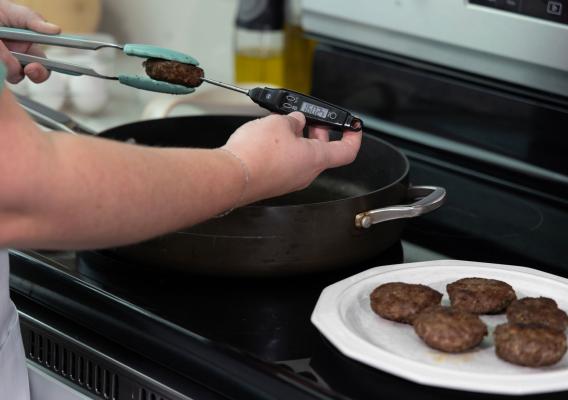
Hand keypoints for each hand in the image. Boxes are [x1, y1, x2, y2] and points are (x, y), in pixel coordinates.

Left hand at [0, 0, 59, 82]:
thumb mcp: (13, 12)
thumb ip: (33, 20)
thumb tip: (56, 30)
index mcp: (25, 46)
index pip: (44, 61)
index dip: (57, 67)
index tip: (72, 70)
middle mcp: (16, 58)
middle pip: (36, 73)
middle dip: (38, 72)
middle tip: (31, 68)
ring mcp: (4, 65)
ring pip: (16, 75)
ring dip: (12, 66)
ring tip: (2, 51)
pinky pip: (4, 74)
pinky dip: (3, 67)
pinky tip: (1, 60)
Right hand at [222, 112, 361, 204]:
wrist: (232, 177)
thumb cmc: (257, 155)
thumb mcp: (279, 123)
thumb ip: (293, 120)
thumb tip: (296, 121)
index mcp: (316, 158)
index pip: (347, 151)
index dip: (354, 136)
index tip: (353, 126)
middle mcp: (306, 173)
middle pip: (323, 152)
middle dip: (318, 132)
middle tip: (309, 119)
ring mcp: (289, 181)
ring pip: (302, 158)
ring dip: (297, 140)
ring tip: (282, 125)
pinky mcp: (273, 183)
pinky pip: (285, 164)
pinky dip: (283, 150)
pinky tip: (268, 139)